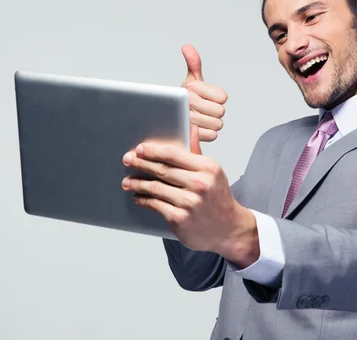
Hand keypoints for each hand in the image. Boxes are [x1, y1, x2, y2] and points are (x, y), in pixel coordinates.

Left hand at [122, 125, 258, 263]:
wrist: (229, 228)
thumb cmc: (218, 197)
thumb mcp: (213, 172)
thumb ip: (197, 152)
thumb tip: (190, 128)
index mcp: (207, 168)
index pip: (174, 155)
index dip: (154, 151)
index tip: (140, 148)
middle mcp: (200, 184)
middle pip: (162, 170)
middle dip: (140, 163)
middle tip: (127, 160)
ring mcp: (189, 203)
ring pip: (155, 188)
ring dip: (138, 183)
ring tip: (127, 181)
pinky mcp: (180, 219)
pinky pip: (155, 205)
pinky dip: (144, 200)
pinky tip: (138, 196)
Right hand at [181, 45, 227, 141]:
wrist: (170, 117)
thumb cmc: (184, 98)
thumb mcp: (191, 79)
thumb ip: (194, 63)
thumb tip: (186, 47)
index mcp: (193, 88)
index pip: (223, 97)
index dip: (218, 98)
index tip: (207, 98)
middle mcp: (189, 102)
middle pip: (221, 112)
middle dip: (214, 112)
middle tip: (203, 110)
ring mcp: (189, 120)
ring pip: (217, 125)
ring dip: (211, 124)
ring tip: (200, 119)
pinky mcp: (190, 135)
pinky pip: (212, 136)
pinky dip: (206, 134)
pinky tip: (198, 129)